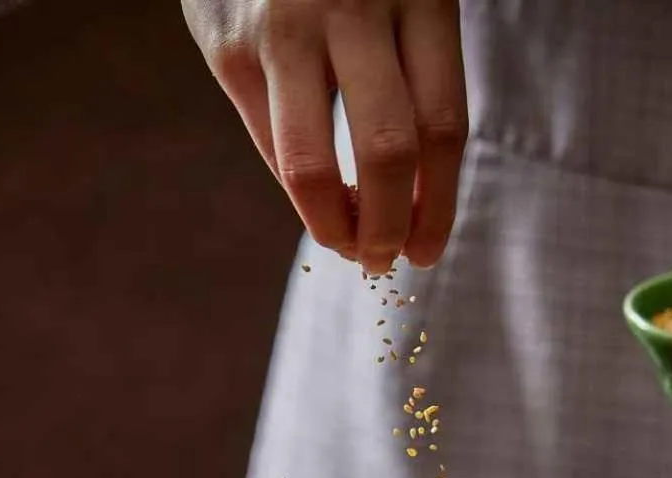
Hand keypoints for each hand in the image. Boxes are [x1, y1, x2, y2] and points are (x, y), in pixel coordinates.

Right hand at [180, 0, 467, 274]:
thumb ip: (406, 67)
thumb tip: (407, 192)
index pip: (442, 125)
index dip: (440, 203)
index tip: (429, 247)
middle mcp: (353, 7)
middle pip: (390, 151)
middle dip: (393, 224)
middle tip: (388, 258)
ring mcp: (284, 29)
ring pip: (315, 162)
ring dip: (337, 224)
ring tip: (350, 246)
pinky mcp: (229, 47)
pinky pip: (269, 140)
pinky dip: (295, 186)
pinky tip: (315, 201)